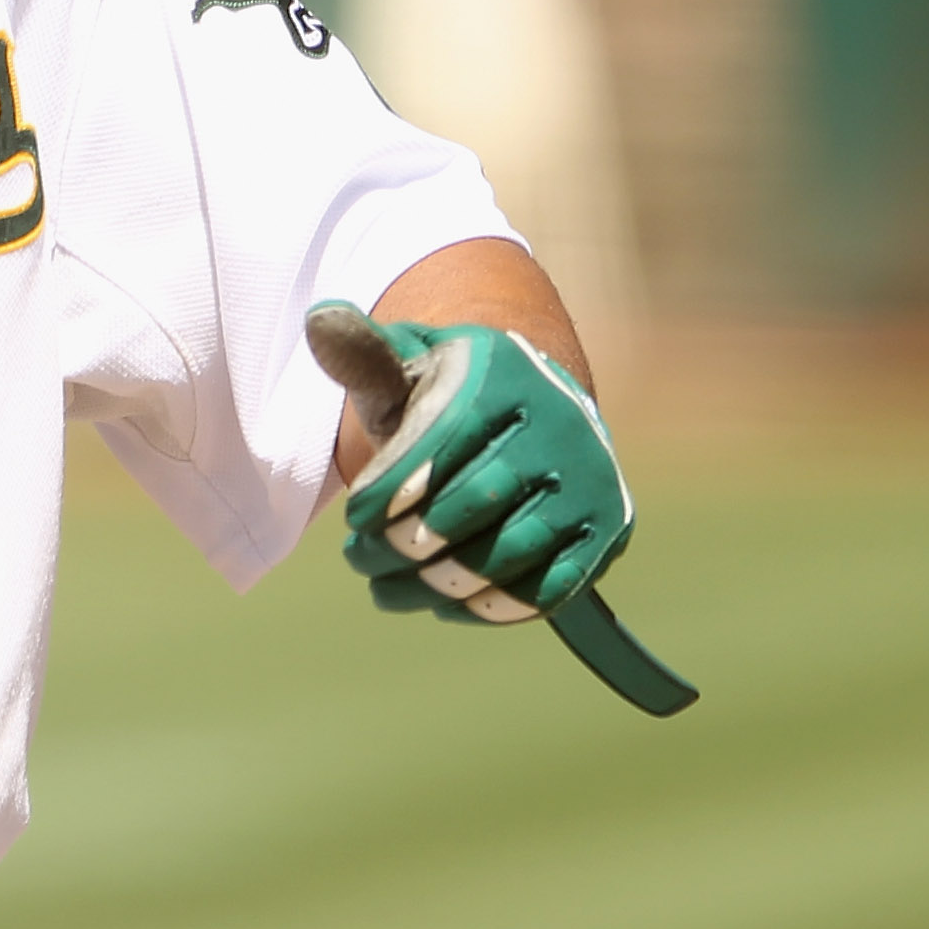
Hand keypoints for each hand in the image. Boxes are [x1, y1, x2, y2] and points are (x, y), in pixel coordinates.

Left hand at [307, 308, 634, 623]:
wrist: (538, 410)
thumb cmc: (455, 394)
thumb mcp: (413, 365)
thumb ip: (367, 354)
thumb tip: (321, 319)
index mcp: (504, 378)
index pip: (441, 444)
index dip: (389, 490)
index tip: (352, 518)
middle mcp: (559, 428)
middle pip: (470, 507)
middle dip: (402, 544)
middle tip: (359, 559)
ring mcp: (591, 483)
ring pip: (506, 556)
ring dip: (436, 585)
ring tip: (386, 588)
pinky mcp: (607, 532)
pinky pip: (548, 589)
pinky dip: (490, 609)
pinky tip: (443, 604)